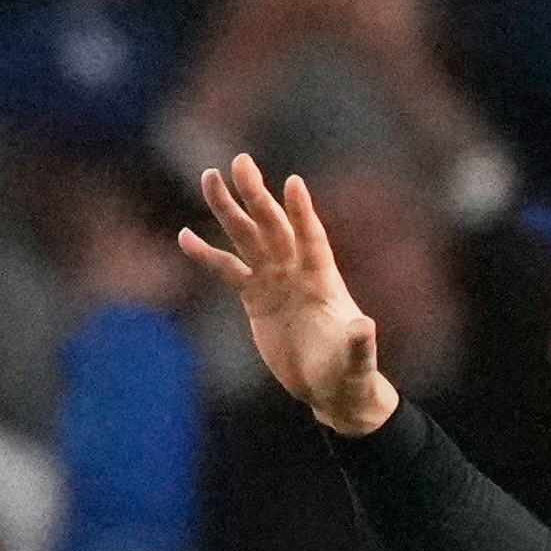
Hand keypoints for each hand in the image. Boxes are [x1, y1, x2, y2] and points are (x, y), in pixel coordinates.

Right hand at [184, 155, 397, 436]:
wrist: (330, 387)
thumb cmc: (349, 373)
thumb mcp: (356, 362)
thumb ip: (360, 343)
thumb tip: (364, 327)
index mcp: (322, 280)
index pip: (311, 239)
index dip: (302, 214)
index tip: (293, 184)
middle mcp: (296, 272)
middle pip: (273, 226)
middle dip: (256, 195)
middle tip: (239, 162)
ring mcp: (274, 281)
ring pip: (247, 237)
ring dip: (229, 209)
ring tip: (209, 178)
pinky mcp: (255, 298)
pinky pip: (228, 270)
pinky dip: (207, 254)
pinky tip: (185, 236)